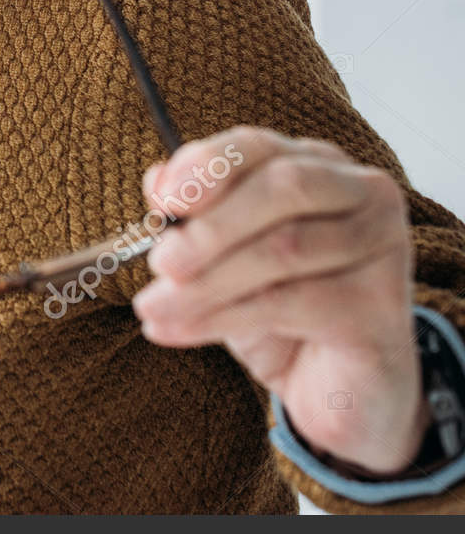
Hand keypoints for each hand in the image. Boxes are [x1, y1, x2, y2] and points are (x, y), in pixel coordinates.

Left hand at [131, 127, 427, 475]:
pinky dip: (221, 316)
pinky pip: (291, 302)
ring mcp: (382, 245)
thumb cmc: (277, 309)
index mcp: (318, 165)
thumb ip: (193, 216)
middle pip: (284, 188)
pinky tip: (176, 330)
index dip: (208, 167)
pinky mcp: (381, 304)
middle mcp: (361, 194)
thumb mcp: (223, 258)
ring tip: (150, 308)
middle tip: (160, 263)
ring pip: (284, 249)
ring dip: (205, 283)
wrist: (335, 386)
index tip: (161, 199)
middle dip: (211, 227)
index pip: (260, 147)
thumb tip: (157, 180)